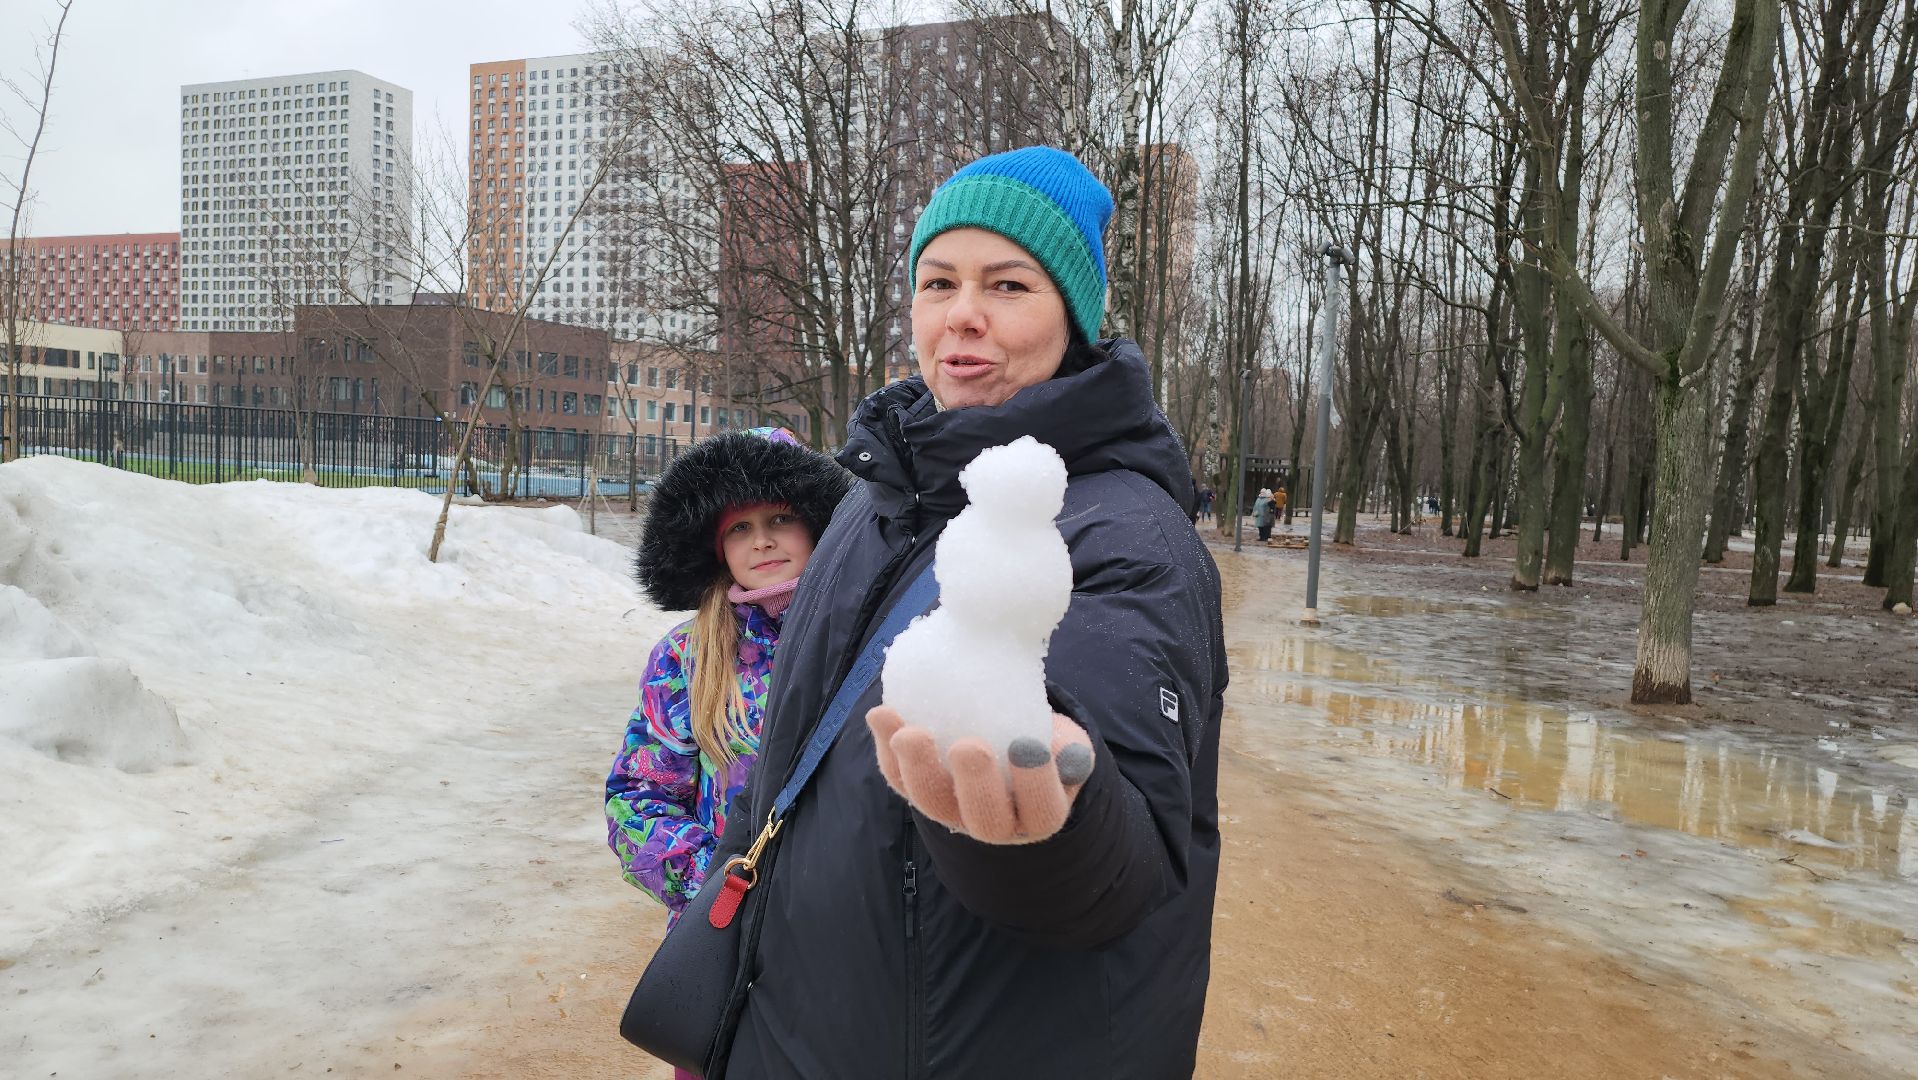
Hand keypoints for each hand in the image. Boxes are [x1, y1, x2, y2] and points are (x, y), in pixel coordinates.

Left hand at [866, 705, 1093, 844]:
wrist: (1004, 742)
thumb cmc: (1042, 742)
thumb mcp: (1065, 743)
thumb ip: (1068, 750)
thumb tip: (1067, 754)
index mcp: (1038, 815)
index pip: (1042, 809)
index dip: (1036, 783)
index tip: (1029, 746)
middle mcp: (994, 824)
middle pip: (983, 818)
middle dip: (974, 784)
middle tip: (969, 747)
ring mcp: (951, 810)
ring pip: (932, 802)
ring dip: (917, 768)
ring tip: (909, 734)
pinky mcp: (917, 789)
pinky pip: (898, 777)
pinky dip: (886, 748)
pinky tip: (882, 715)